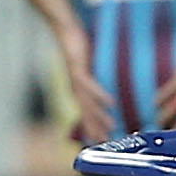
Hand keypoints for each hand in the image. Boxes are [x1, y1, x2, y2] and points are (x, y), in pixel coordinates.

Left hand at [58, 27, 118, 145]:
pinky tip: (111, 104)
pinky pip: (90, 86)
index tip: (101, 142)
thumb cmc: (77, 46)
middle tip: (106, 143)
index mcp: (77, 90)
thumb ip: (93, 77)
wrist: (64, 31)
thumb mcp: (86, 65)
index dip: (93, 128)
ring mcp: (76, 80)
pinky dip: (100, 96)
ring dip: (99, 117)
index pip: (86, 113)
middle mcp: (75, 89)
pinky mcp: (78, 69)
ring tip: (111, 129)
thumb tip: (103, 86)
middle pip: (86, 114)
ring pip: (88, 103)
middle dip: (96, 129)